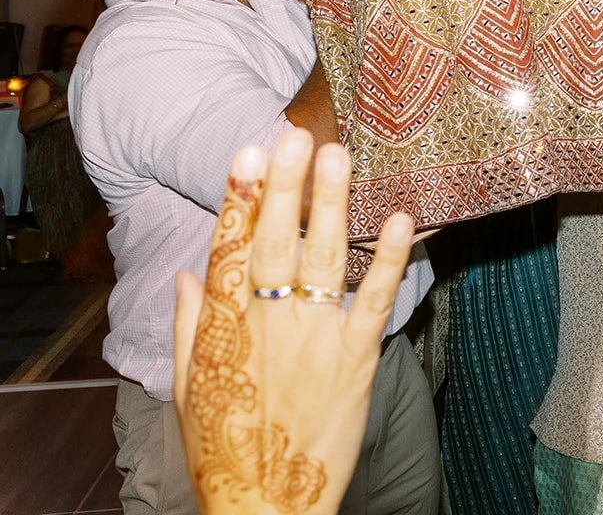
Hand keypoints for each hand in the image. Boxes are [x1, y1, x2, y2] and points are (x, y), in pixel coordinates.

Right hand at [171, 131, 413, 514]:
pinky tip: (402, 220)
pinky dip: (388, 259)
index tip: (248, 153)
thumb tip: (187, 274)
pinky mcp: (356, 358)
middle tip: (294, 136)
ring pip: (323, 259)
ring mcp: (314, 338)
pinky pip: (374, 299)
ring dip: (331, 205)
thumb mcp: (188, 388)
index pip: (230, 250)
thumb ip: (188, 326)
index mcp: (224, 328)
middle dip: (284, 187)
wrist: (267, 506)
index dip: (240, 199)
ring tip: (339, 157)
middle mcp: (268, 324)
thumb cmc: (226, 446)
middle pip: (276, 242)